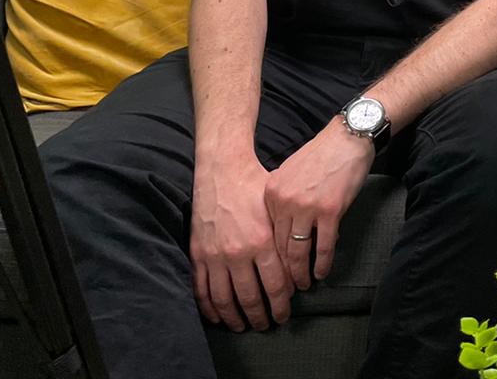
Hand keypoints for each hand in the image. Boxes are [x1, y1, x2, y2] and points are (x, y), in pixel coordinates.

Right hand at [190, 154, 289, 330]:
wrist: (222, 171)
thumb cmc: (255, 187)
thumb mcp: (277, 211)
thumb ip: (285, 240)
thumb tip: (298, 269)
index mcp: (262, 241)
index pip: (275, 285)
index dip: (281, 304)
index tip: (284, 315)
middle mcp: (238, 253)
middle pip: (250, 298)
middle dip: (260, 317)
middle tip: (267, 325)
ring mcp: (215, 256)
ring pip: (225, 300)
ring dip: (235, 318)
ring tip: (244, 326)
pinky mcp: (198, 255)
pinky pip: (202, 290)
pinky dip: (210, 308)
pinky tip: (217, 316)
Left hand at [262, 121, 373, 290]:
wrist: (347, 137)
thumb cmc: (321, 155)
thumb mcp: (289, 174)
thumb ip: (281, 200)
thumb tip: (281, 229)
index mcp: (271, 193)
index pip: (267, 235)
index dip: (271, 259)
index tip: (273, 274)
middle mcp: (284, 202)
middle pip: (279, 248)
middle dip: (283, 273)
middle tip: (286, 289)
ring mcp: (307, 207)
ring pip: (299, 252)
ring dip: (301, 273)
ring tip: (304, 285)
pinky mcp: (330, 211)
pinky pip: (324, 246)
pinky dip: (323, 263)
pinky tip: (322, 273)